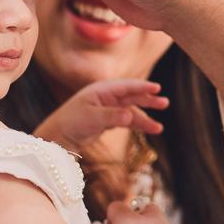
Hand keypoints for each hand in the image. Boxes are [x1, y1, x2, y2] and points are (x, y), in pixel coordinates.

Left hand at [34, 79, 167, 151]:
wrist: (58, 137)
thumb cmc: (71, 123)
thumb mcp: (91, 118)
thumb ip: (112, 116)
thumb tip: (131, 115)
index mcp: (101, 90)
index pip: (126, 86)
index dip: (142, 86)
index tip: (158, 87)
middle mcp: (107, 97)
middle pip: (132, 96)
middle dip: (148, 100)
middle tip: (164, 103)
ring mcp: (108, 108)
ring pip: (132, 111)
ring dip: (145, 118)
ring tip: (158, 128)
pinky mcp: (108, 120)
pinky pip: (127, 120)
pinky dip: (138, 125)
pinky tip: (149, 129)